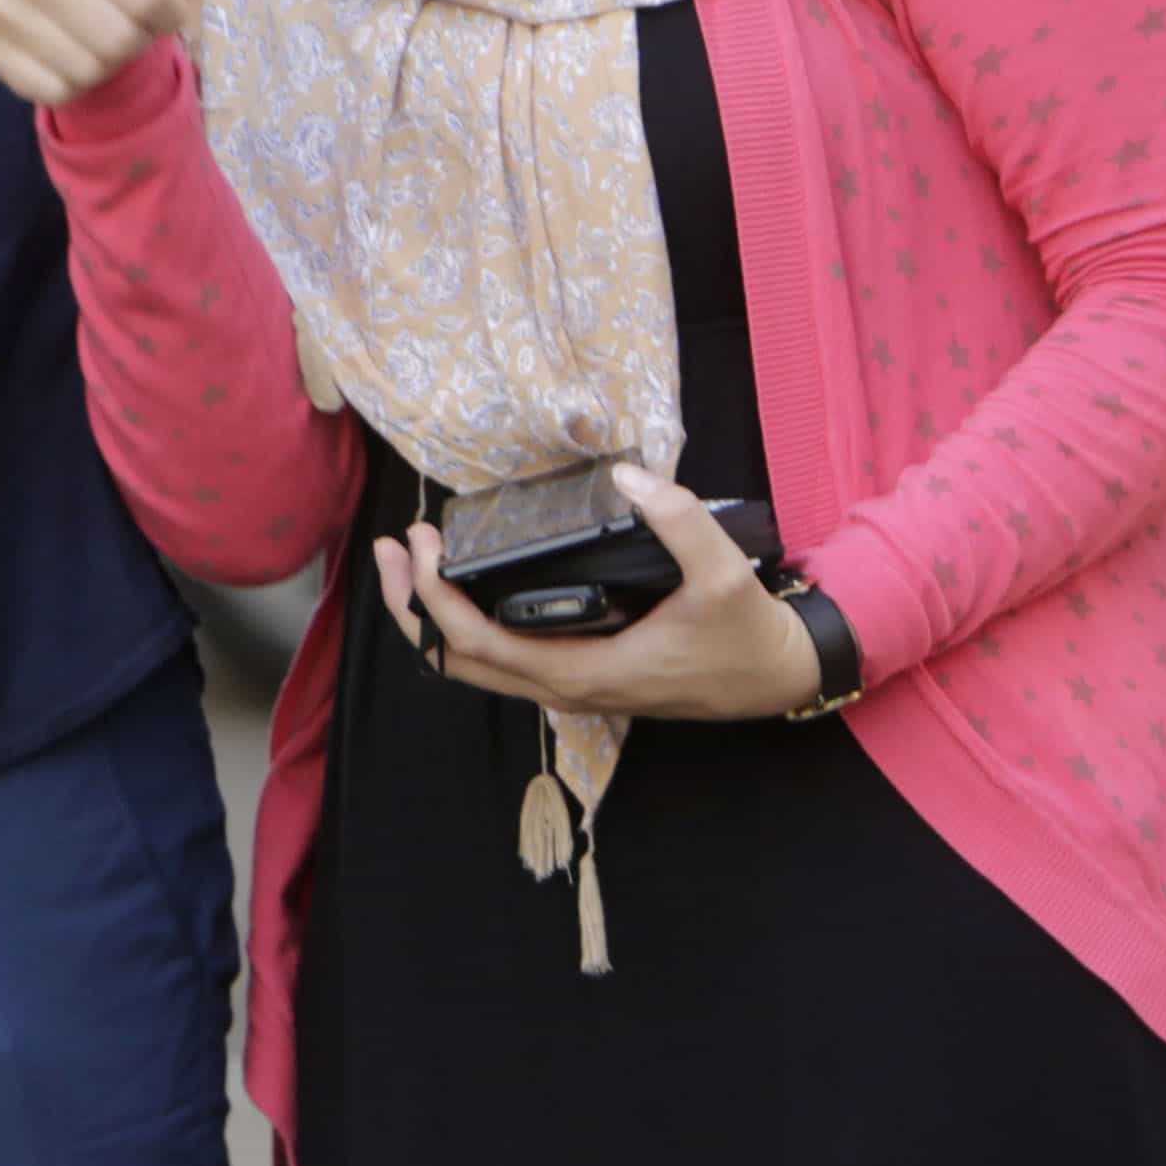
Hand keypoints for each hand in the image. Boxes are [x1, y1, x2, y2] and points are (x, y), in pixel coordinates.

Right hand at [0, 0, 196, 104]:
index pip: (144, 2)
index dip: (167, 9)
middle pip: (116, 40)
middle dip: (137, 36)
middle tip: (128, 11)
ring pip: (86, 67)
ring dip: (110, 59)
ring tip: (104, 27)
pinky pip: (52, 89)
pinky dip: (74, 81)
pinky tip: (70, 49)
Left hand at [372, 466, 827, 722]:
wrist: (777, 675)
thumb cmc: (746, 633)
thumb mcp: (722, 572)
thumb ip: (678, 519)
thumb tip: (629, 476)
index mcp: (583, 672)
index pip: (476, 644)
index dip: (433, 597)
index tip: (418, 543)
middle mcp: (564, 689)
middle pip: (456, 662)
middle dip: (410, 608)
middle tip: (388, 549)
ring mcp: (569, 688)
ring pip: (475, 667)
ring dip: (433, 618)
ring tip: (409, 562)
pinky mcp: (579, 677)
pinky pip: (501, 661)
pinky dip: (466, 625)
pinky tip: (464, 584)